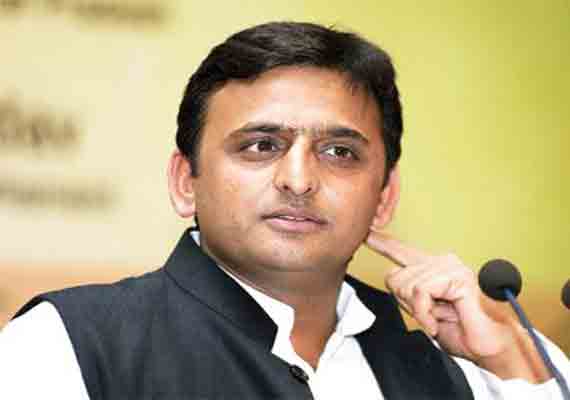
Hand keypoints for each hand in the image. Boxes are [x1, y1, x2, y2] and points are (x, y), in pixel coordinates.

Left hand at [366, 230, 518, 362]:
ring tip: (440, 318)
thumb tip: (392, 279)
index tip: (367, 232)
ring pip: (407, 286)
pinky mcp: (458, 277)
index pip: (401, 251)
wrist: (491, 347)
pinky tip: (437, 322)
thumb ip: (408, 293)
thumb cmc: (462, 331)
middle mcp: (441, 262)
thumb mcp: (424, 311)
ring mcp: (451, 267)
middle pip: (395, 278)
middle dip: (406, 304)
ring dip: (419, 311)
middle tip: (431, 316)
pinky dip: (424, 314)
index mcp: (433, 268)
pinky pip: (421, 293)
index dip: (382, 242)